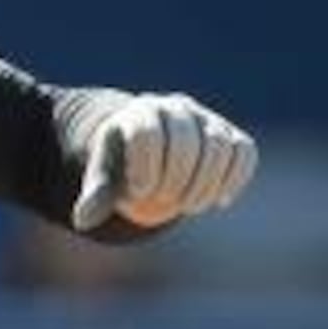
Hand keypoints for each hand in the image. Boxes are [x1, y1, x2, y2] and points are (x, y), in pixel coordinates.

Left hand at [72, 93, 257, 230]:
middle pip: (187, 138)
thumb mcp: (105, 176)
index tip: (139, 192)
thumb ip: (96, 194)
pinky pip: (244, 151)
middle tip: (168, 204)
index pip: (147, 131)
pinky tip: (219, 202)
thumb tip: (82, 220)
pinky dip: (236, 178)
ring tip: (190, 207)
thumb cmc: (123, 163)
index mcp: (139, 112)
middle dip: (179, 178)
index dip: (145, 165)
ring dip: (208, 182)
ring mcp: (207, 119)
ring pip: (219, 145)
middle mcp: (176, 108)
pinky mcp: (230, 135)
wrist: (150, 147)